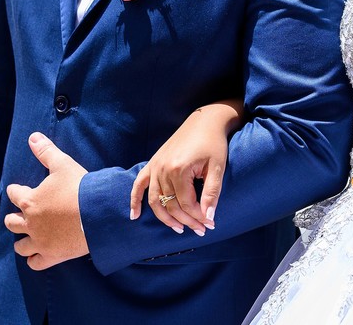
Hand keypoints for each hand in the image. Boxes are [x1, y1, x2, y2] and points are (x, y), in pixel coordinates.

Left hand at [3, 133, 87, 270]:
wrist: (97, 214)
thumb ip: (46, 151)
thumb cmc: (79, 187)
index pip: (14, 194)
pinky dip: (33, 260)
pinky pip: (35, 263)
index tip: (17, 189)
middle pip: (12, 223)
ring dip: (22, 241)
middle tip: (20, 215)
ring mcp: (40, 242)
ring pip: (20, 246)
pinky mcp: (52, 256)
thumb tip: (32, 137)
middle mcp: (30, 223)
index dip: (15, 191)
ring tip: (26, 238)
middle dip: (14, 218)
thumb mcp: (62, 164)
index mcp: (29, 201)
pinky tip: (36, 256)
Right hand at [129, 100, 239, 235]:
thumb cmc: (213, 143)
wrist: (204, 121)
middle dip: (187, 221)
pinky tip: (134, 216)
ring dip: (166, 218)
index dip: (199, 217)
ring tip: (179, 229)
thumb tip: (209, 217)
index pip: (186, 204)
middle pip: (171, 205)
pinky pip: (139, 185)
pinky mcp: (153, 163)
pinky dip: (135, 200)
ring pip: (156, 201)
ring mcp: (155, 166)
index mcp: (179, 169)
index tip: (210, 225)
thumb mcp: (217, 168)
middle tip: (201, 230)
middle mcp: (163, 169)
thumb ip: (211, 193)